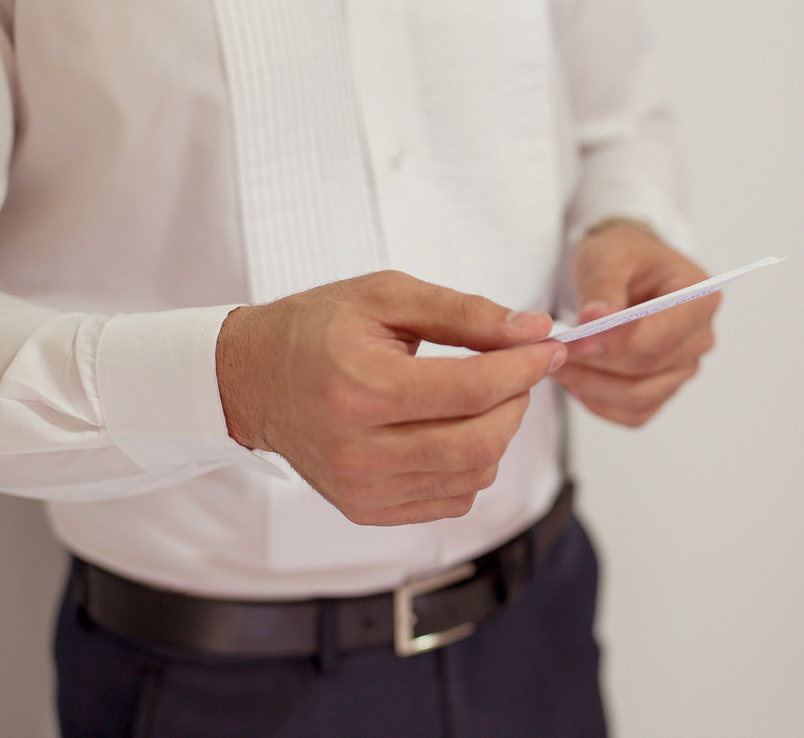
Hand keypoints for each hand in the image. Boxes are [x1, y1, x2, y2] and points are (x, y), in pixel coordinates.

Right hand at [215, 271, 566, 525]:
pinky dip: (472, 464)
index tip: (549, 347)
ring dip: (497, 433)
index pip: (473, 389)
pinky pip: (452, 498)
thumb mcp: (388, 296)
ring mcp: (362, 488)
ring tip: (480, 396)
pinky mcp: (367, 508)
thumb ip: (465, 312)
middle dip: (517, 403)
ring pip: (474, 475)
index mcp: (362, 387)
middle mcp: (359, 449)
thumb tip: (534, 330)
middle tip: (516, 371)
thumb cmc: (318, 328)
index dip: (524, 368)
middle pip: (481, 442)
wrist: (253, 379)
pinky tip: (453, 428)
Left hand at [553, 221, 718, 426]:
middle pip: (646, 367)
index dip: (617, 342)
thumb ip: (603, 285)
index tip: (576, 339)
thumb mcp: (608, 256)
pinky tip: (575, 379)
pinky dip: (598, 402)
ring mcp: (683, 369)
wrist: (625, 271)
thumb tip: (597, 317)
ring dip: (591, 385)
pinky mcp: (662, 390)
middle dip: (595, 362)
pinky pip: (632, 413)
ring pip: (637, 396)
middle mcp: (698, 339)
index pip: (661, 334)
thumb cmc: (623, 257)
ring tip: (555, 364)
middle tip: (551, 349)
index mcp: (698, 299)